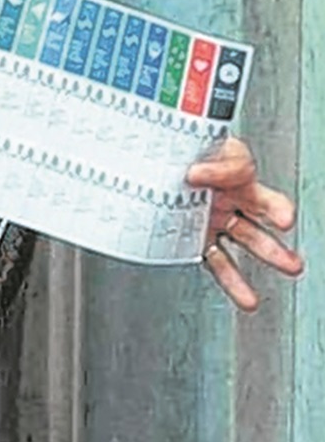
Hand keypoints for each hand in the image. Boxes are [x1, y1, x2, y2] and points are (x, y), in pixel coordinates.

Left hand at [189, 136, 303, 309]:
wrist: (150, 155)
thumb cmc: (182, 147)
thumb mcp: (204, 143)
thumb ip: (210, 161)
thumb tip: (197, 174)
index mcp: (234, 177)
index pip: (255, 187)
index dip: (274, 206)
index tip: (284, 220)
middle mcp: (229, 200)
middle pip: (259, 225)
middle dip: (276, 248)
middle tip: (291, 263)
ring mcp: (214, 220)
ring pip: (244, 244)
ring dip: (262, 263)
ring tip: (276, 282)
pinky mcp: (198, 236)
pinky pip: (217, 261)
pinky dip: (232, 281)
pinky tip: (245, 298)